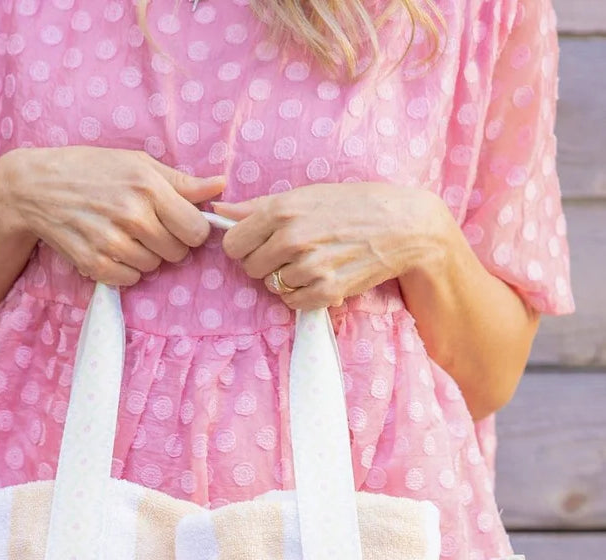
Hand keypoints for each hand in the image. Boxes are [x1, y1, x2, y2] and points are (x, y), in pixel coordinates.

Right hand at [0, 146, 225, 285]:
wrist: (36, 188)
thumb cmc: (92, 170)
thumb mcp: (137, 164)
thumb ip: (182, 181)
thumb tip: (221, 186)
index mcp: (148, 187)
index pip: (196, 231)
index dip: (190, 229)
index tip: (177, 222)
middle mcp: (132, 217)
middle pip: (177, 253)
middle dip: (168, 242)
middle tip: (146, 226)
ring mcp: (112, 244)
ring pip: (154, 267)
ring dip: (145, 255)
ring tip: (124, 233)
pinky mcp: (95, 265)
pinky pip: (130, 279)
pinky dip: (125, 269)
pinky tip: (110, 247)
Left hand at [214, 184, 448, 309]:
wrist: (401, 225)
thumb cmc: (352, 204)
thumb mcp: (305, 195)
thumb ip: (258, 207)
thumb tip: (219, 212)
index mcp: (282, 211)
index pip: (234, 244)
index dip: (245, 246)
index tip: (260, 243)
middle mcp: (292, 239)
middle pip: (252, 268)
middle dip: (266, 263)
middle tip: (292, 253)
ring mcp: (309, 267)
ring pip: (274, 287)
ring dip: (288, 279)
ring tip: (313, 262)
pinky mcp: (327, 291)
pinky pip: (294, 303)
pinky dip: (303, 295)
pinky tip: (320, 277)